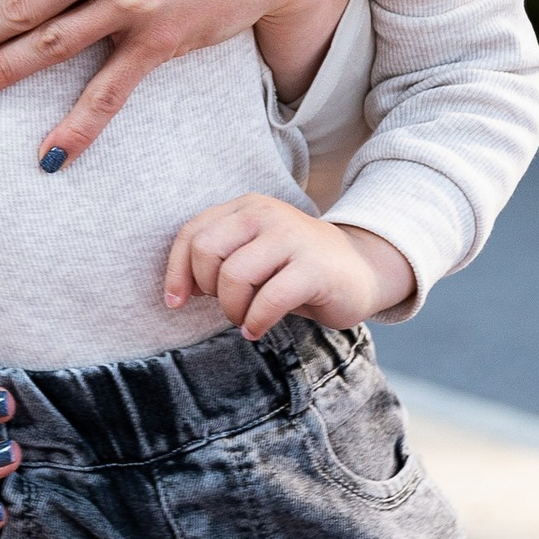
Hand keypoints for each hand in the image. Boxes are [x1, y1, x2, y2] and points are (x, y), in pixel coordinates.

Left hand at [163, 192, 411, 339]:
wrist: (362, 271)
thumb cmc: (296, 270)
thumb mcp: (253, 256)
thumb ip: (218, 261)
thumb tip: (178, 291)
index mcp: (246, 208)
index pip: (192, 233)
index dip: (176, 272)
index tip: (176, 302)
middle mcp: (266, 214)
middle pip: (206, 251)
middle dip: (208, 289)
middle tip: (228, 307)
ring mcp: (292, 236)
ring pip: (234, 276)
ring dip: (233, 309)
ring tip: (246, 319)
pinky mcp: (314, 267)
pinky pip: (269, 299)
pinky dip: (256, 321)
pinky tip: (258, 330)